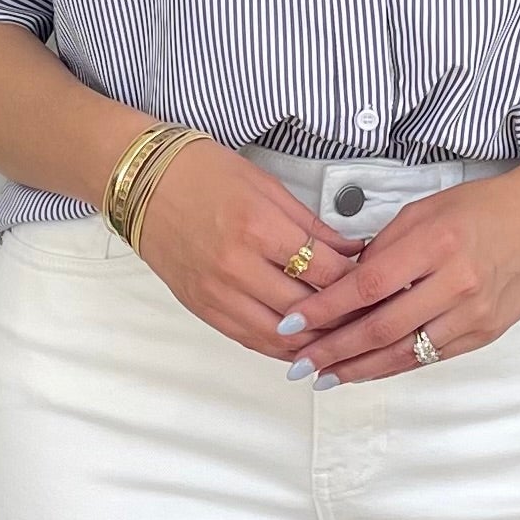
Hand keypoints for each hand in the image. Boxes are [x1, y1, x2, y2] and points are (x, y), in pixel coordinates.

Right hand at [131, 138, 362, 357]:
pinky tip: (303, 343)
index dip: (358, 280)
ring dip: (315, 341)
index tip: (377, 280)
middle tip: (369, 313)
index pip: (325, 271)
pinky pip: (249, 339)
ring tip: (342, 335)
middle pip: (307, 310)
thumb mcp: (267, 187)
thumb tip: (353, 251)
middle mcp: (236, 266)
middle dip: (345, 316)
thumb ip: (312, 226)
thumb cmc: (203, 172)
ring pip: (280, 336)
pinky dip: (281, 347)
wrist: (142, 183)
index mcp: (258, 228)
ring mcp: (216, 292)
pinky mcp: (201, 307)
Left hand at [285, 172, 519, 379]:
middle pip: (381, 327)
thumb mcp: (426, 211)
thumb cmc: (484, 208)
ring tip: (325, 376)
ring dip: (360, 368)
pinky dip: (394, 365)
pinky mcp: (485, 332)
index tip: (293, 321)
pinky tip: (367, 370)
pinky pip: (430, 356)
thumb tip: (344, 282)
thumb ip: (384, 248)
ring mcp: (474, 313)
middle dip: (334, 349)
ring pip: (405, 351)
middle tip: (299, 363)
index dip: (325, 309)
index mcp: (437, 244)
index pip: (367, 286)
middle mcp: (457, 283)